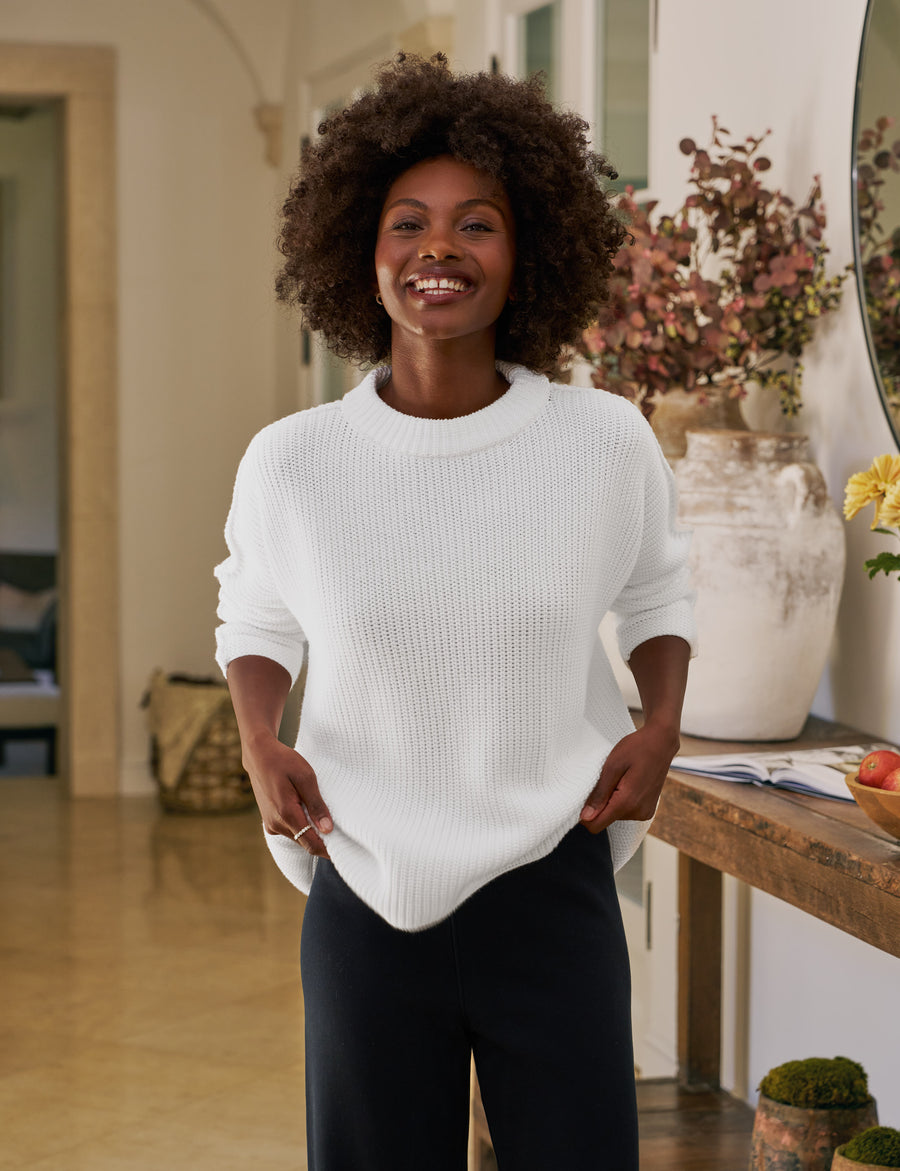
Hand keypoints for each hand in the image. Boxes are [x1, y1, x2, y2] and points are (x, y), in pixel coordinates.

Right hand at [243, 733, 332, 857]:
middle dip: (323, 841)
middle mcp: (276, 824)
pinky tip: (310, 813)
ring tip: (326, 819)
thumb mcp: (306, 777)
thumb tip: (328, 829)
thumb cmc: (284, 762)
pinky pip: (291, 830)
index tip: (345, 851)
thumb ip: (316, 804)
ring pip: (298, 837)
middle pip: (306, 842)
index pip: (311, 844)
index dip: (328, 851)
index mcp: (286, 814)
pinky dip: (302, 826)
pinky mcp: (270, 821)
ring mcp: (271, 824)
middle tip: (342, 834)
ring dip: (312, 832)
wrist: (259, 755)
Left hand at [579, 721, 679, 834]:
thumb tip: (586, 817)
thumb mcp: (612, 767)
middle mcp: (638, 812)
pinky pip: (626, 811)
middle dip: (602, 802)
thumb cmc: (636, 749)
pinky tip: (628, 783)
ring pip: (615, 815)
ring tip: (621, 779)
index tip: (586, 796)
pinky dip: (622, 800)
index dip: (585, 814)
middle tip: (610, 779)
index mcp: (627, 803)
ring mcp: (645, 812)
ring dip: (612, 799)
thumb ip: (599, 794)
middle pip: (605, 819)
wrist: (661, 742)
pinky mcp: (648, 810)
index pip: (596, 825)